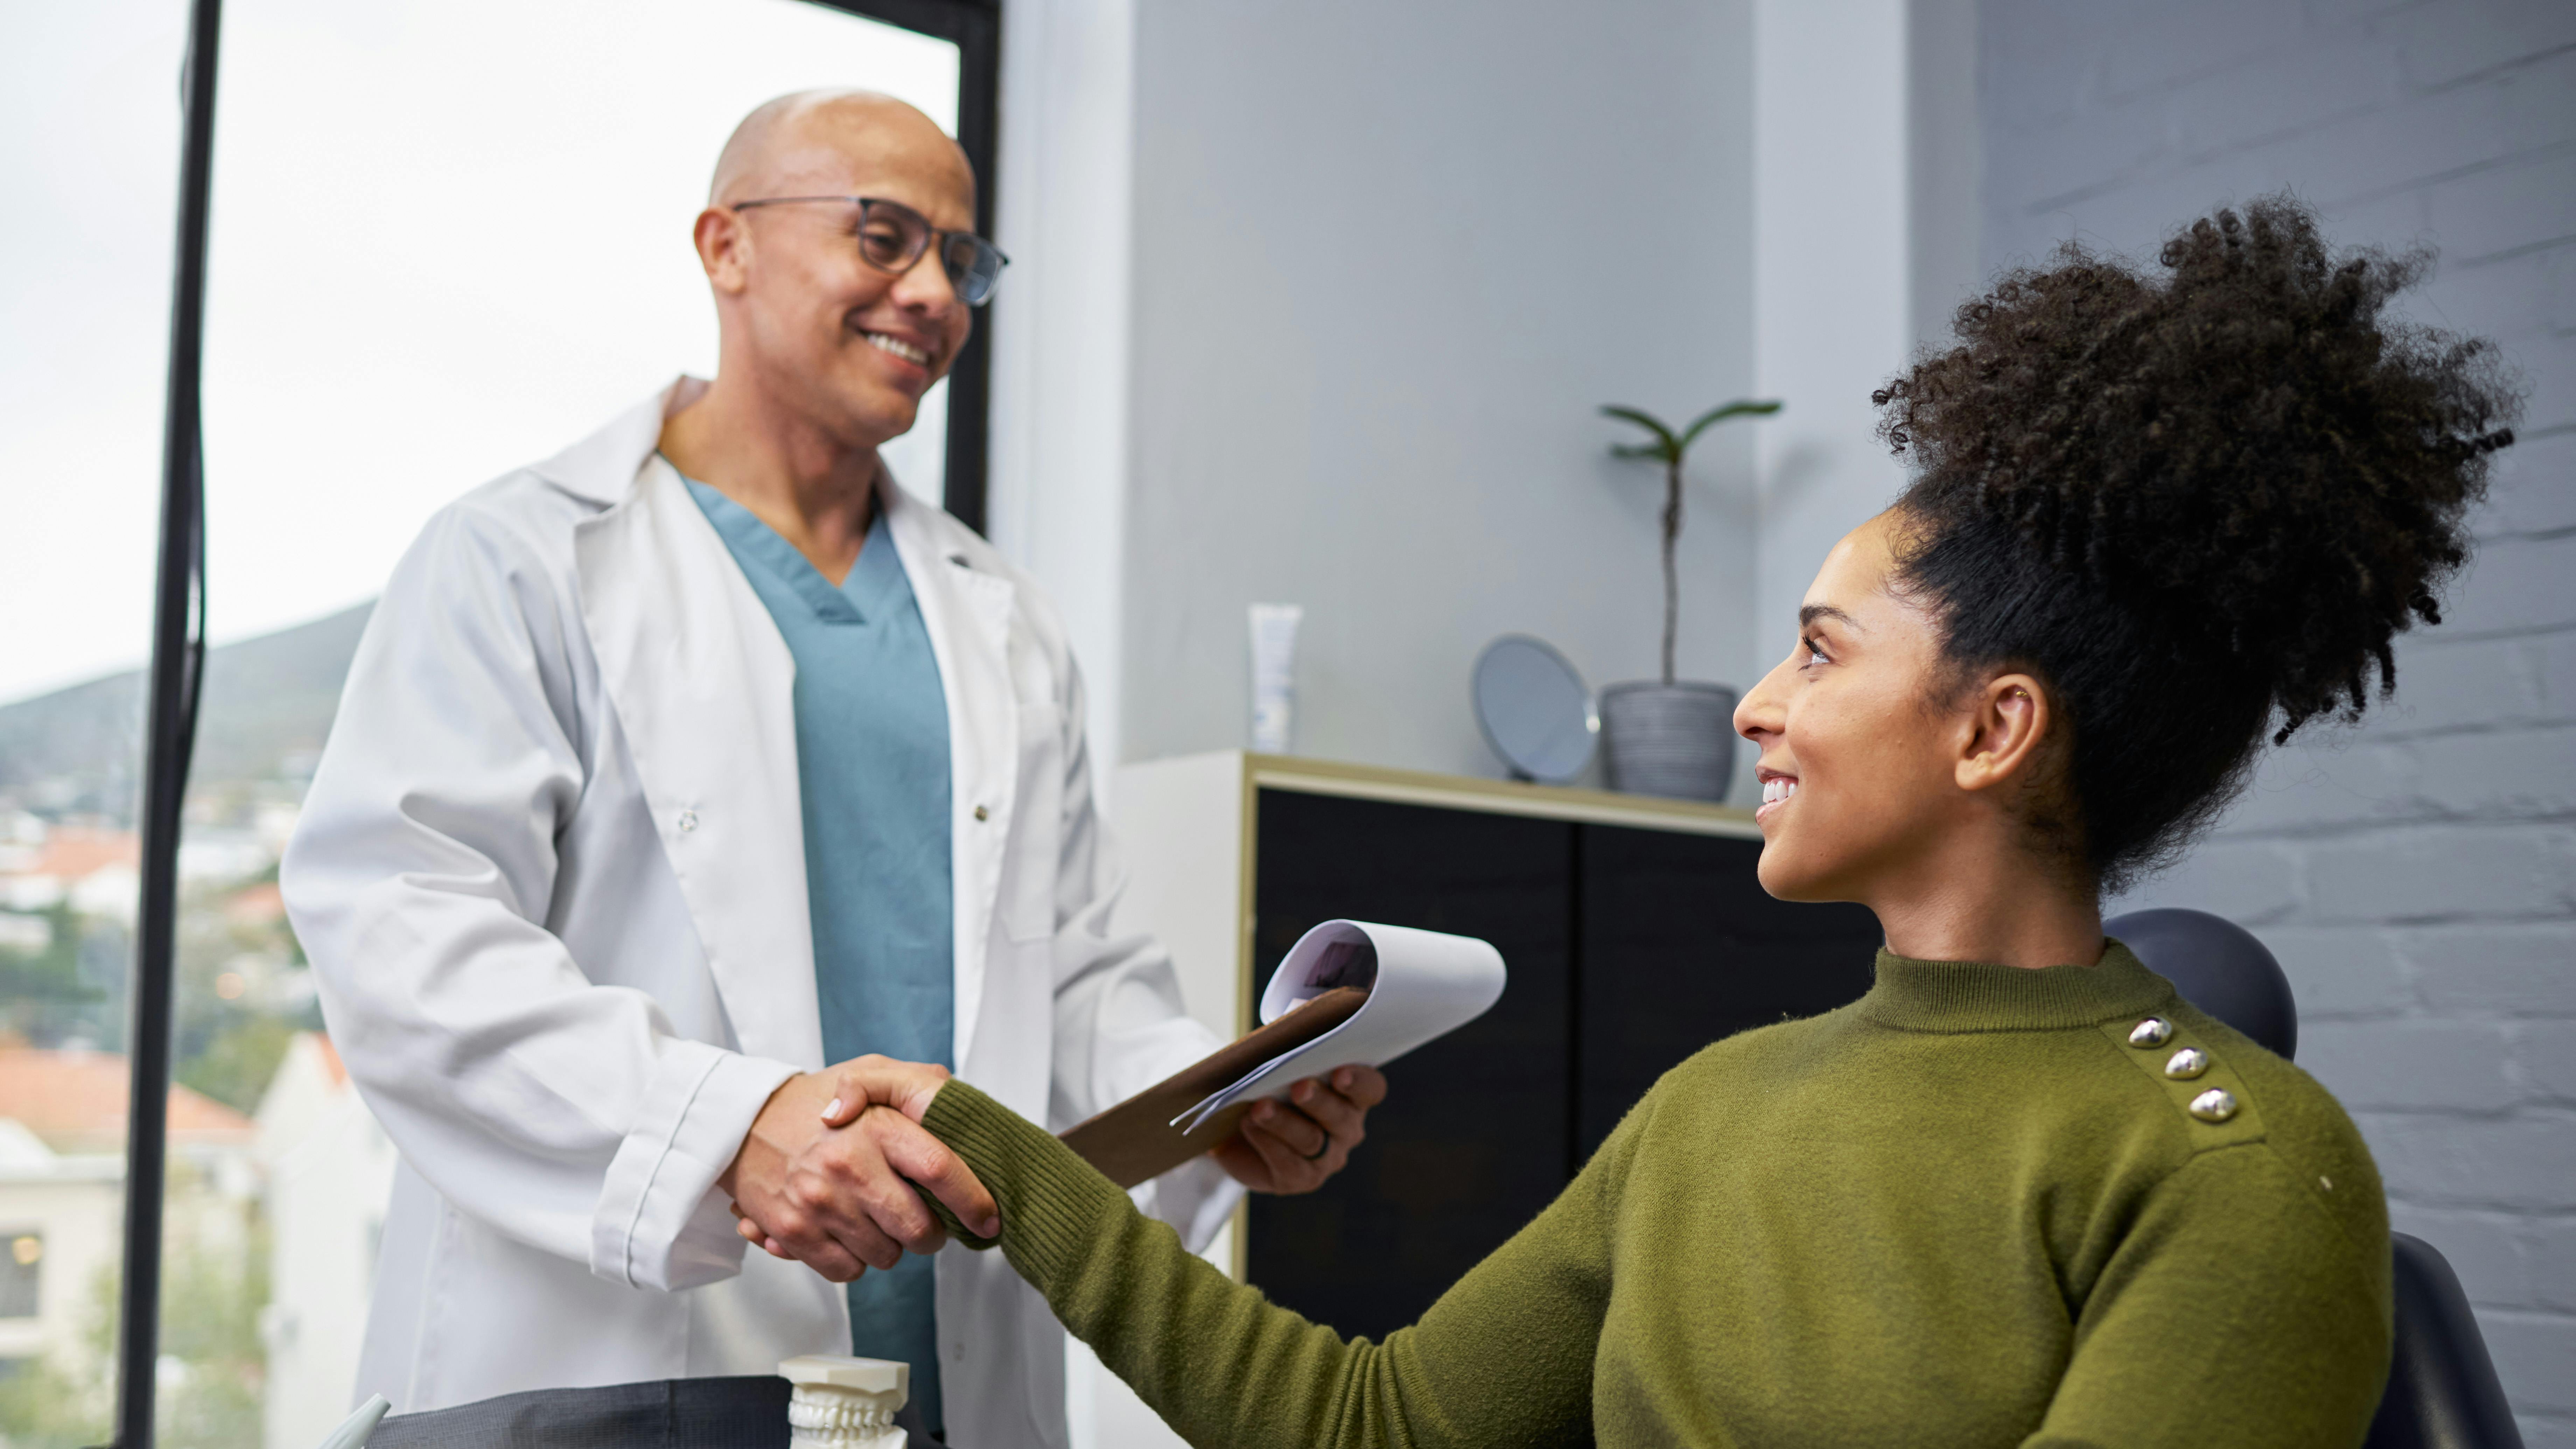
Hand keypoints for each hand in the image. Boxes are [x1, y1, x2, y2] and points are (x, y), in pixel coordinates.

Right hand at [722, 1057, 995, 1282]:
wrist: (741, 1121)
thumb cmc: (813, 1100)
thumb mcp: (868, 1071)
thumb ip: (918, 1083)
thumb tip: (958, 1109)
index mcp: (877, 1127)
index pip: (940, 1169)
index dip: (973, 1201)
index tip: (988, 1219)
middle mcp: (850, 1167)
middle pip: (919, 1228)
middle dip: (932, 1235)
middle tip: (925, 1223)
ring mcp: (821, 1203)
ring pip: (886, 1256)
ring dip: (890, 1246)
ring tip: (875, 1218)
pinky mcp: (794, 1231)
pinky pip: (847, 1271)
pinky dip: (854, 1261)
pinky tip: (847, 1232)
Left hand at [1212, 1065, 1386, 1193]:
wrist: (1239, 1128)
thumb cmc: (1269, 1086)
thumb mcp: (1282, 1067)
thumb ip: (1290, 1057)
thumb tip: (1279, 1042)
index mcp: (1353, 1096)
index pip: (1370, 1089)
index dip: (1359, 1081)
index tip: (1339, 1072)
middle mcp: (1347, 1129)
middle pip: (1341, 1117)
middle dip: (1319, 1101)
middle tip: (1299, 1087)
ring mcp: (1327, 1158)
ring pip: (1312, 1141)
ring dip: (1285, 1122)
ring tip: (1259, 1107)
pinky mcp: (1301, 1178)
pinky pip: (1288, 1164)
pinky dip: (1267, 1142)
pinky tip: (1248, 1124)